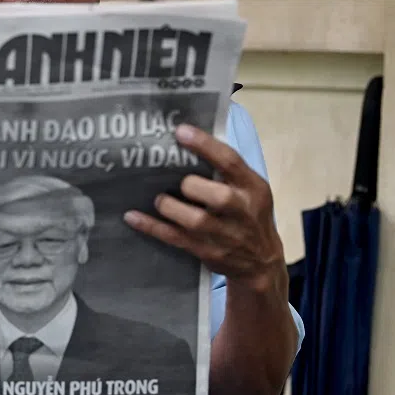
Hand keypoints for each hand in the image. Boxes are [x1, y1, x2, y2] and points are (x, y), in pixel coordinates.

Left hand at [124, 124, 286, 291]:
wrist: (262, 263)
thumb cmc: (249, 214)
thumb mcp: (251, 189)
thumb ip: (227, 170)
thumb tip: (187, 140)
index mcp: (253, 188)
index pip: (231, 162)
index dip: (205, 145)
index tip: (180, 131)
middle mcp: (242, 211)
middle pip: (218, 197)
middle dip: (192, 186)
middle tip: (180, 183)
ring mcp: (225, 236)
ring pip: (196, 221)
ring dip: (171, 207)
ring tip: (159, 199)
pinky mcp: (208, 253)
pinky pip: (176, 238)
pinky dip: (152, 227)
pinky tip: (132, 216)